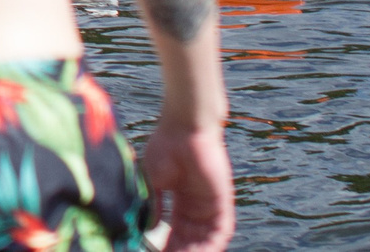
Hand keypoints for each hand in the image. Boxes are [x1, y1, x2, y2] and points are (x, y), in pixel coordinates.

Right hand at [139, 117, 233, 251]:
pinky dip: (208, 248)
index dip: (164, 245)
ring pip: (203, 241)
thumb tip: (147, 227)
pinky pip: (219, 234)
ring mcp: (211, 207)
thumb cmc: (166, 146)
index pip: (174, 232)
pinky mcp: (222, 205)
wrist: (184, 128)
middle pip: (189, 240)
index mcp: (181, 202)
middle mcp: (197, 208)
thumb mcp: (152, 181)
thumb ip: (152, 205)